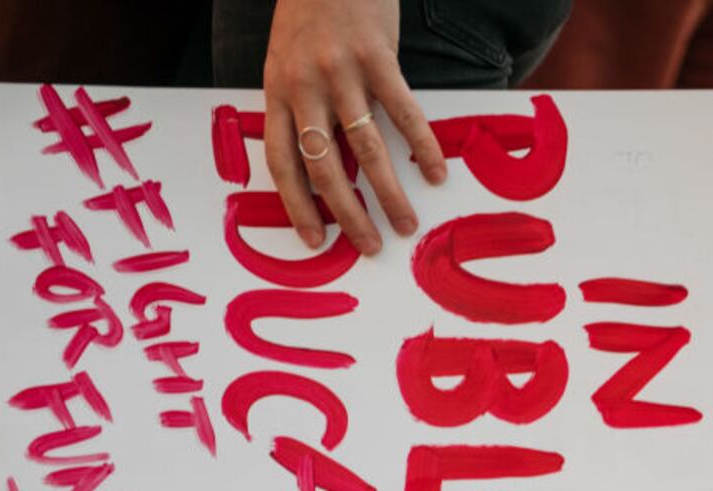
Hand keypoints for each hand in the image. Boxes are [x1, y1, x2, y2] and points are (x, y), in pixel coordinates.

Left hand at [262, 0, 446, 254]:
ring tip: (406, 223)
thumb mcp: (288, 60)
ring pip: (365, 148)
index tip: (316, 241)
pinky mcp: (378, 57)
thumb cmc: (310, 11)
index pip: (283, 163)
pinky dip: (422, 146)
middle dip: (349, 214)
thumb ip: (301, 106)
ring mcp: (341, 72)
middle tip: (369, 246)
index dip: (298, 206)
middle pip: (325, 166)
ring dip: (389, 192)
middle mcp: (305, 86)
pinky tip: (435, 171)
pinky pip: (404, 112)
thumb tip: (323, 161)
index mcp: (277, 91)